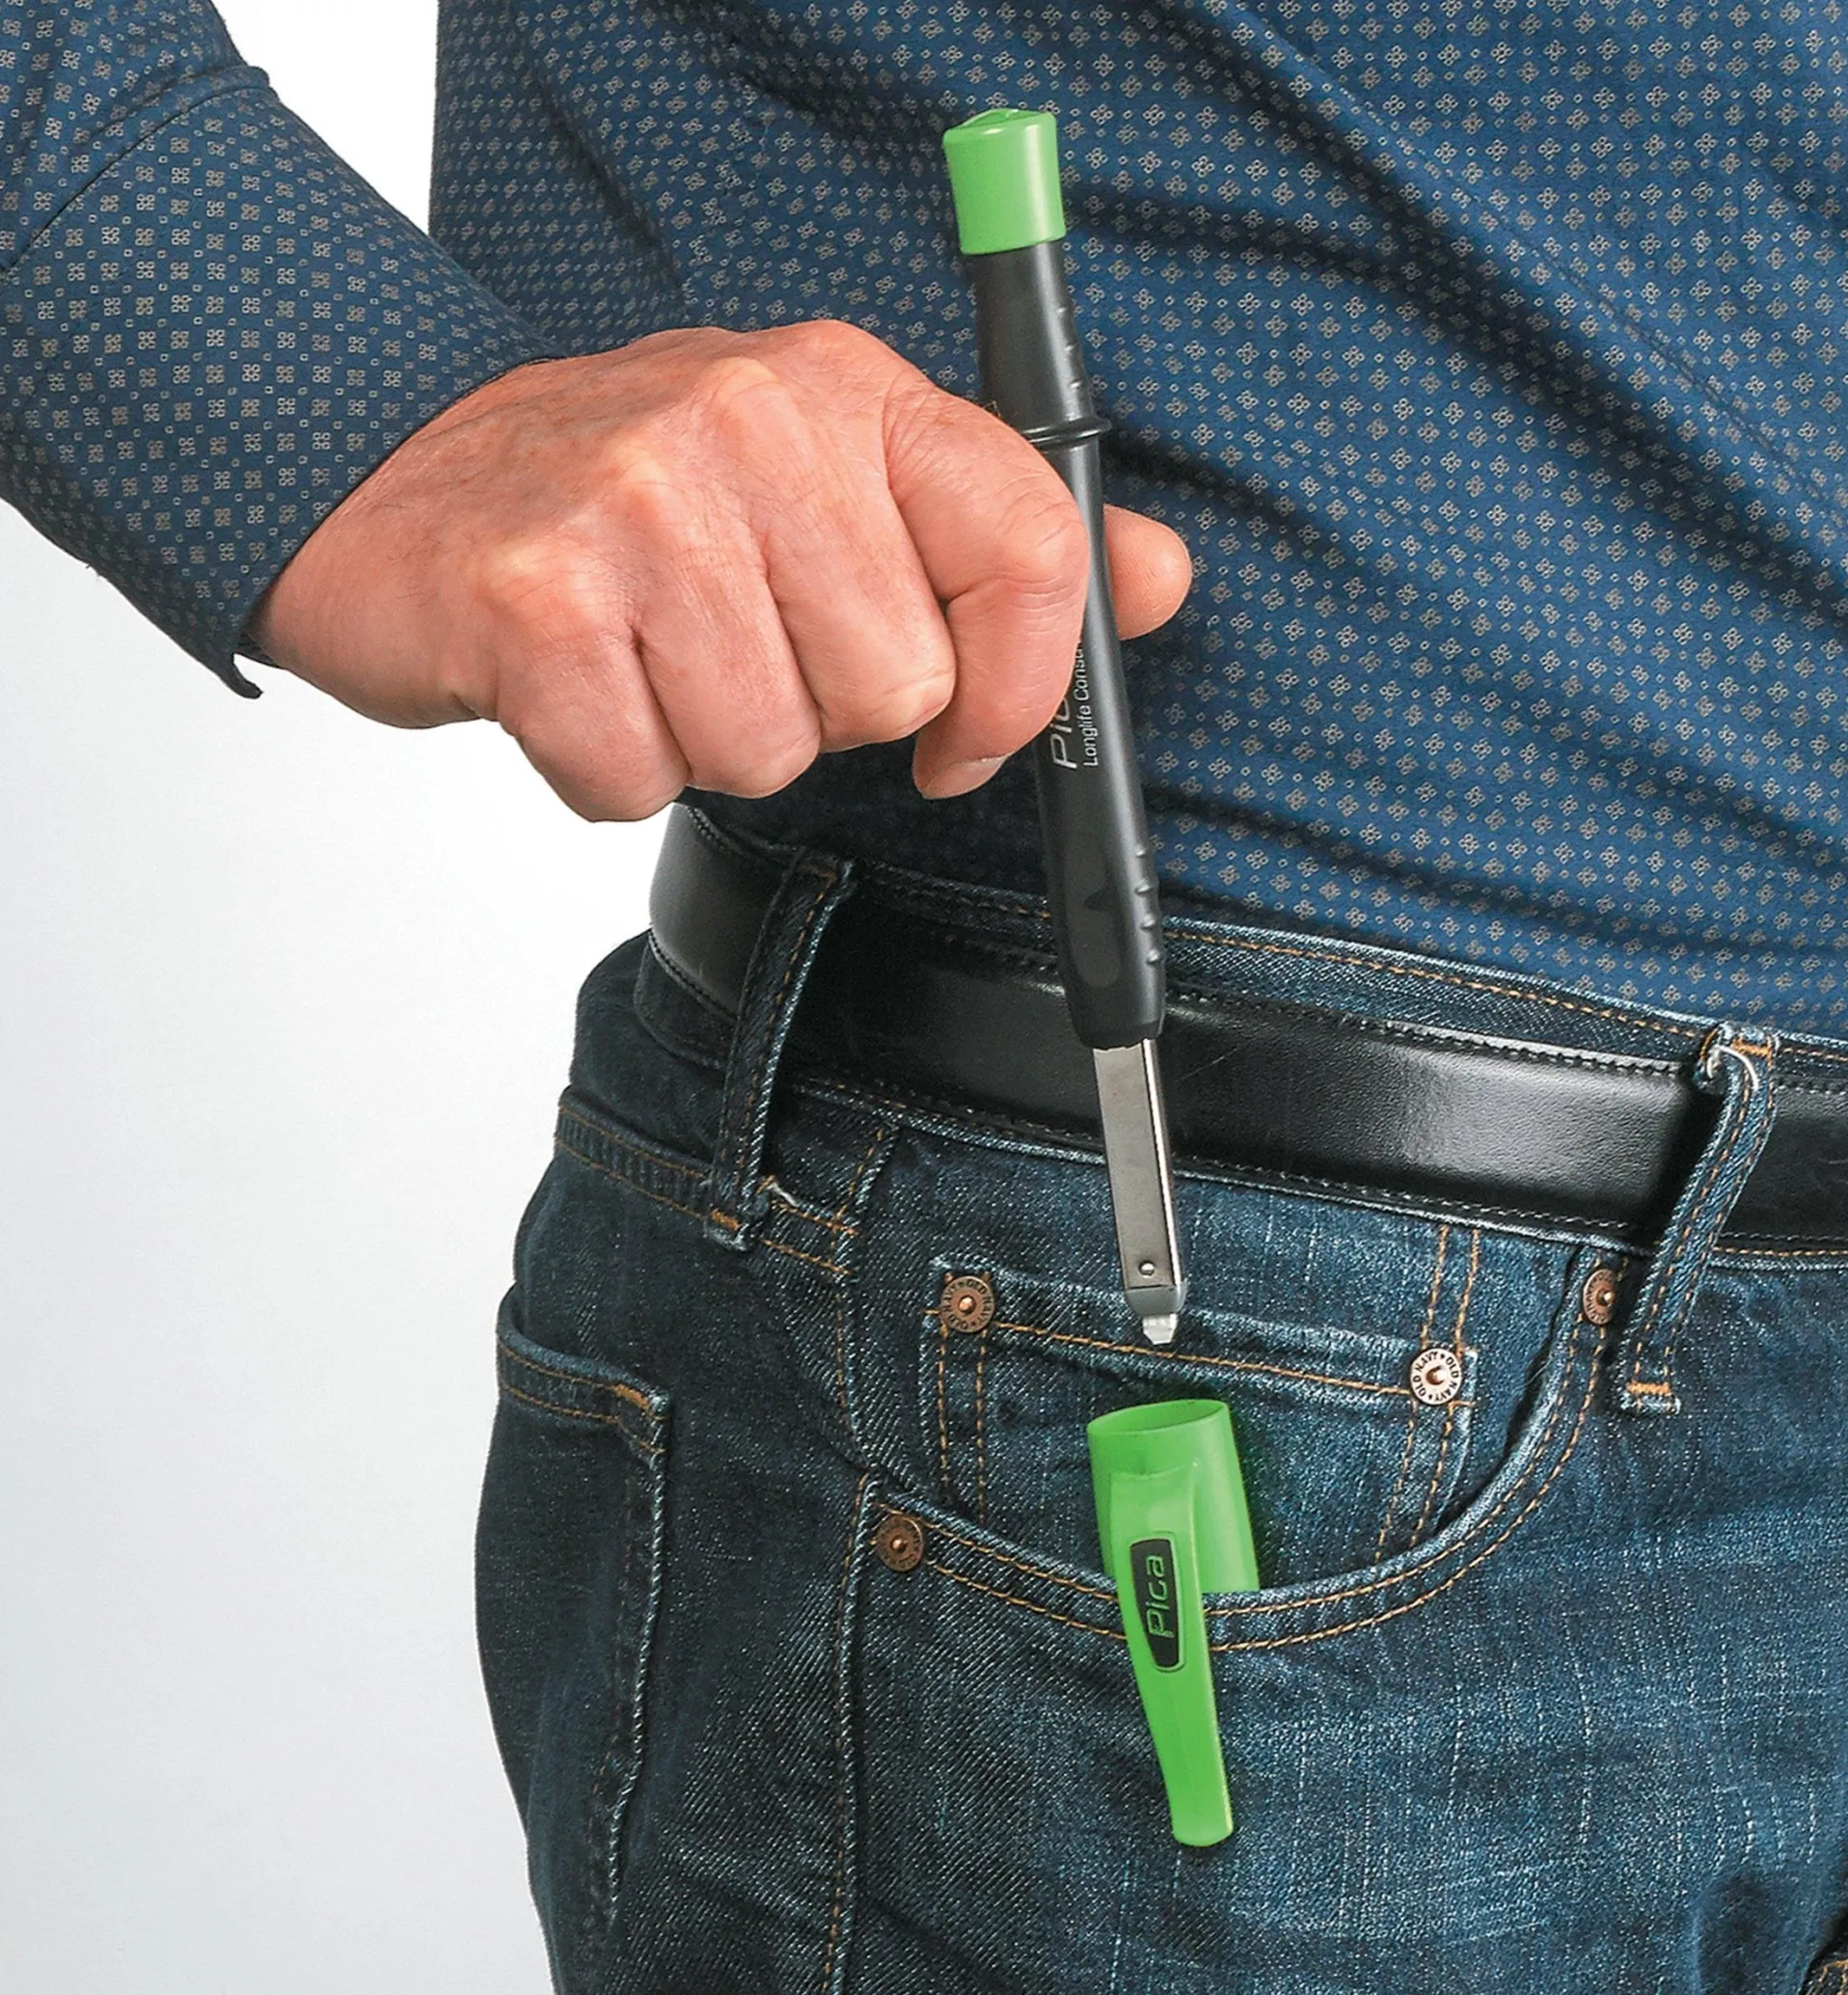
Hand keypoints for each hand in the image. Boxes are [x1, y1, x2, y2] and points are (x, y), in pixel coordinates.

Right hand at [252, 320, 1192, 816]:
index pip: (1030, 550)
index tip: (967, 741)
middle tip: (728, 646)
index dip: (1022, 689)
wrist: (392, 483)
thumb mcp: (828, 478)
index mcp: (848, 393)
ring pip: (766, 751)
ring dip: (705, 743)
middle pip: (893, 692)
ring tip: (645, 659)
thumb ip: (996, 537)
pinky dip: (607, 770)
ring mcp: (638, 506)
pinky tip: (577, 688)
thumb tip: (1159, 580)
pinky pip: (639, 780)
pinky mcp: (536, 602)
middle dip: (817, 714)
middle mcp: (752, 424)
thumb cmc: (626, 504)